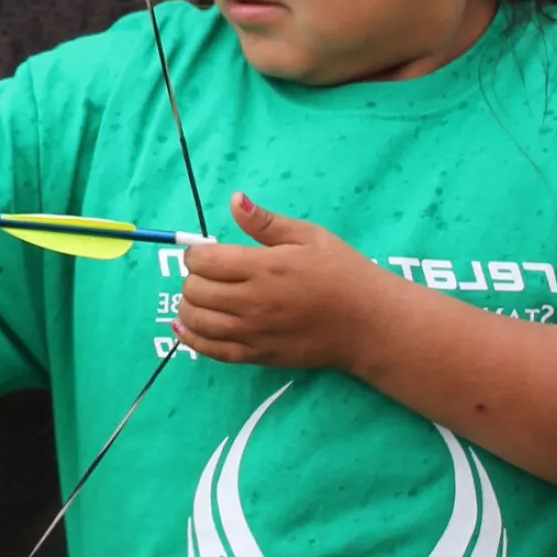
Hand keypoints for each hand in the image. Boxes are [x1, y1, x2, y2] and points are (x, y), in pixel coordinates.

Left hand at [172, 192, 403, 371]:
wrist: (371, 323)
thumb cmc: (343, 273)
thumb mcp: (310, 236)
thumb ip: (266, 222)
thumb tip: (235, 200)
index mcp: (263, 267)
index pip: (203, 261)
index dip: (197, 254)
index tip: (208, 253)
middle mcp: (253, 302)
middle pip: (195, 290)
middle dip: (193, 278)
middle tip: (210, 275)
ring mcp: (254, 333)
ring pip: (196, 321)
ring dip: (188, 306)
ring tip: (200, 297)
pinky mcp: (258, 356)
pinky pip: (212, 351)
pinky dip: (192, 339)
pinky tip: (185, 327)